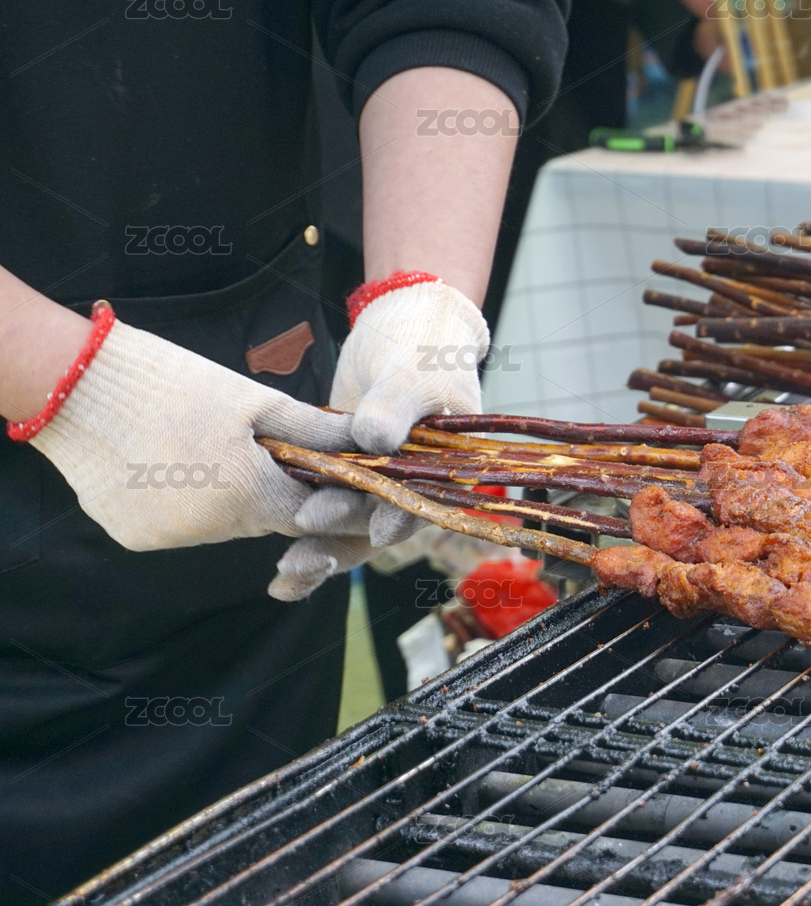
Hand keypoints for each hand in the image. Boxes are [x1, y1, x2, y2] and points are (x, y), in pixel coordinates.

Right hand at [21, 303, 353, 550]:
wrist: (74, 386)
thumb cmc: (172, 382)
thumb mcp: (254, 401)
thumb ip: (316, 431)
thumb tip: (371, 442)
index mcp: (246, 494)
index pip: (307, 514)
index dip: (320, 494)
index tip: (323, 471)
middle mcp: (209, 529)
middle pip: (265, 519)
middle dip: (272, 488)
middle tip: (257, 446)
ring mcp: (168, 537)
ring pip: (224, 525)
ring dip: (229, 496)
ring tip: (206, 448)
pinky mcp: (134, 537)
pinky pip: (180, 526)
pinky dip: (185, 502)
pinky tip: (168, 462)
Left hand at [270, 271, 487, 600]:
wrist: (402, 325)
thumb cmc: (423, 347)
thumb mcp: (415, 373)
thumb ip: (395, 407)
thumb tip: (374, 439)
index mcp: (441, 469)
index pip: (420, 502)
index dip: (396, 520)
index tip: (372, 534)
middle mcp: (409, 483)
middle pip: (376, 524)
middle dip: (338, 541)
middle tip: (298, 551)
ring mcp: (374, 481)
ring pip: (346, 527)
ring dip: (316, 552)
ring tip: (281, 580)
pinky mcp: (342, 473)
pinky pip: (321, 504)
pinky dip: (298, 527)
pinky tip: (273, 561)